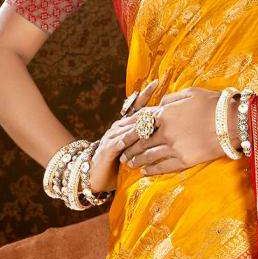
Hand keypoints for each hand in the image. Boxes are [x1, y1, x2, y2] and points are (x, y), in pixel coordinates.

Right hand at [84, 80, 161, 195]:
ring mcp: (111, 137)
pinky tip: (137, 136)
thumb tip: (163, 132)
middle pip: (135, 115)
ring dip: (143, 122)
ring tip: (156, 116)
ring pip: (130, 127)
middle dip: (148, 105)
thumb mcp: (131, 150)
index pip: (136, 107)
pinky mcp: (108, 150)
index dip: (145, 95)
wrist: (93, 176)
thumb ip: (143, 140)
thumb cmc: (116, 164)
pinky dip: (129, 139)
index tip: (156, 82)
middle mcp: (117, 128)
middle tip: (162, 97)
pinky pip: (121, 142)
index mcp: (123, 126)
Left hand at [120, 86, 236, 177]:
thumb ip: (171, 98)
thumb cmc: (214, 104)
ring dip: (137, 160)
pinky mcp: (184, 160)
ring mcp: (174, 148)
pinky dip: (152, 170)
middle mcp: (166, 132)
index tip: (122, 134)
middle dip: (129, 148)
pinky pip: (164, 167)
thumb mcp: (190, 92)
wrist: (232, 123)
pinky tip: (145, 172)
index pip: (141, 122)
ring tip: (129, 164)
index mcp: (165, 114)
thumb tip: (160, 103)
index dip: (130, 129)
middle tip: (121, 153)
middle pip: (141, 141)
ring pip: (149, 156)